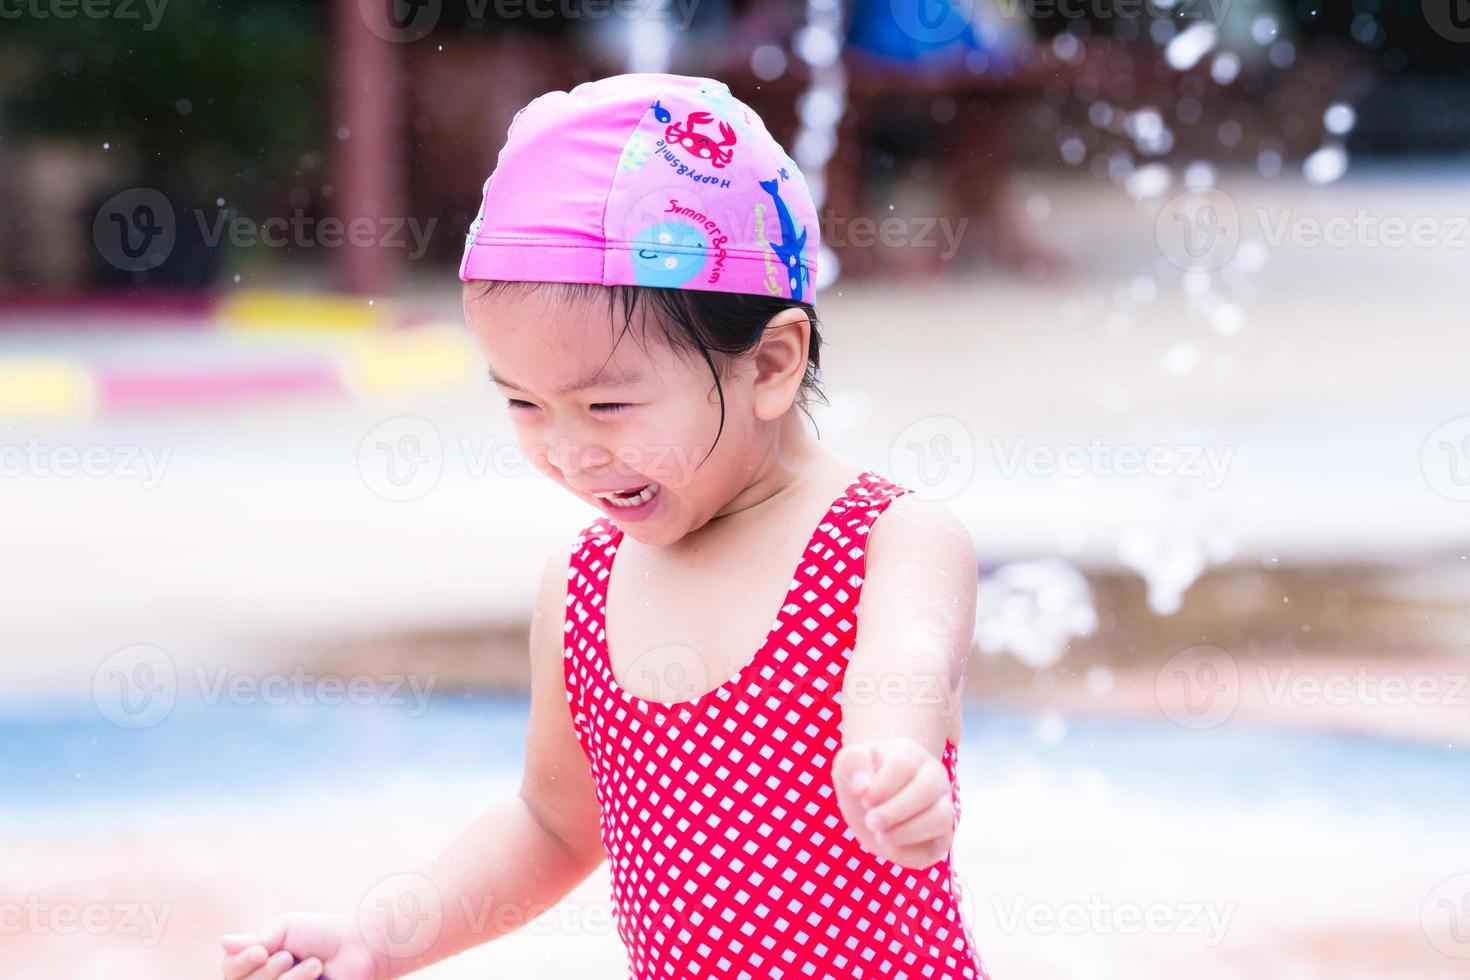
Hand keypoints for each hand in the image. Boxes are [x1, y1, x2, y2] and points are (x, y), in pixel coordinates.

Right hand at [221, 913, 387, 979]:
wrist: (360, 949)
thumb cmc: (322, 934)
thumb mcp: (287, 929)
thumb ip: (256, 939)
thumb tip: (223, 942)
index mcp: (255, 962)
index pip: (230, 970)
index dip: (242, 964)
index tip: (262, 951)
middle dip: (269, 972)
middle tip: (292, 956)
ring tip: (315, 965)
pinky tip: (320, 979)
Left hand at [832, 736, 955, 868]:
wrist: (870, 806)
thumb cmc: (863, 780)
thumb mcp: (847, 765)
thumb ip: (851, 765)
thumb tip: (862, 786)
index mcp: (910, 755)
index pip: (905, 764)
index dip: (883, 785)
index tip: (864, 799)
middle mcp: (934, 777)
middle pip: (928, 789)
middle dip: (896, 810)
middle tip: (870, 822)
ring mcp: (942, 806)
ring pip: (942, 817)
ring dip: (907, 832)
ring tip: (881, 836)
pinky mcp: (941, 837)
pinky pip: (938, 847)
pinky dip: (912, 852)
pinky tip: (891, 847)